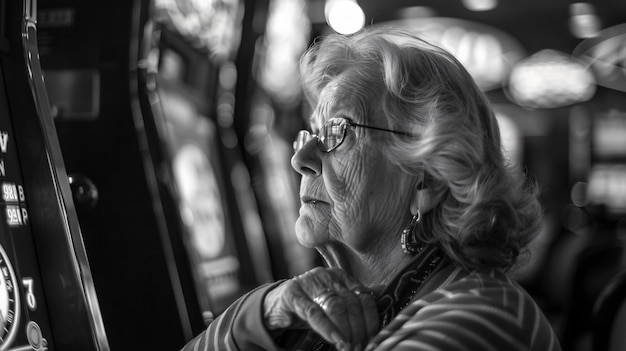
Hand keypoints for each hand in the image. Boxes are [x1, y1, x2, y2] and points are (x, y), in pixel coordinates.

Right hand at [263, 267, 379, 350]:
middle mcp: (326, 274)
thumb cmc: (310, 304)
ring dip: (344, 330)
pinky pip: (313, 312)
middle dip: (358, 329)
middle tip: (359, 347)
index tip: (372, 339)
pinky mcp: (292, 293)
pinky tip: (335, 340)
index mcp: (340, 275)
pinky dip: (327, 328)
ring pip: (334, 306)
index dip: (370, 320)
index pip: (363, 296)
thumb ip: (356, 299)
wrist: (276, 305)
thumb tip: (383, 291)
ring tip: (348, 347)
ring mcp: (308, 282)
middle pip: (351, 302)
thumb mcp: (334, 301)